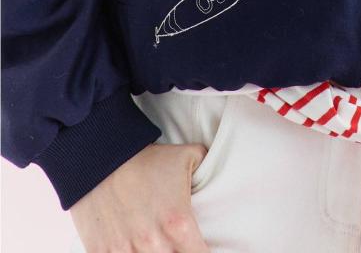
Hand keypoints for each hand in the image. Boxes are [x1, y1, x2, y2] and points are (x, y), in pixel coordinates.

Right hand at [69, 141, 209, 252]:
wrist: (100, 156)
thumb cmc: (146, 158)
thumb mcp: (188, 156)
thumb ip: (208, 169)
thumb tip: (223, 175)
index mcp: (178, 224)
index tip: (199, 248)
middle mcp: (153, 244)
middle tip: (178, 245)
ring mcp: (125, 251)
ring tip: (158, 246)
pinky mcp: (101, 252)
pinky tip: (135, 248)